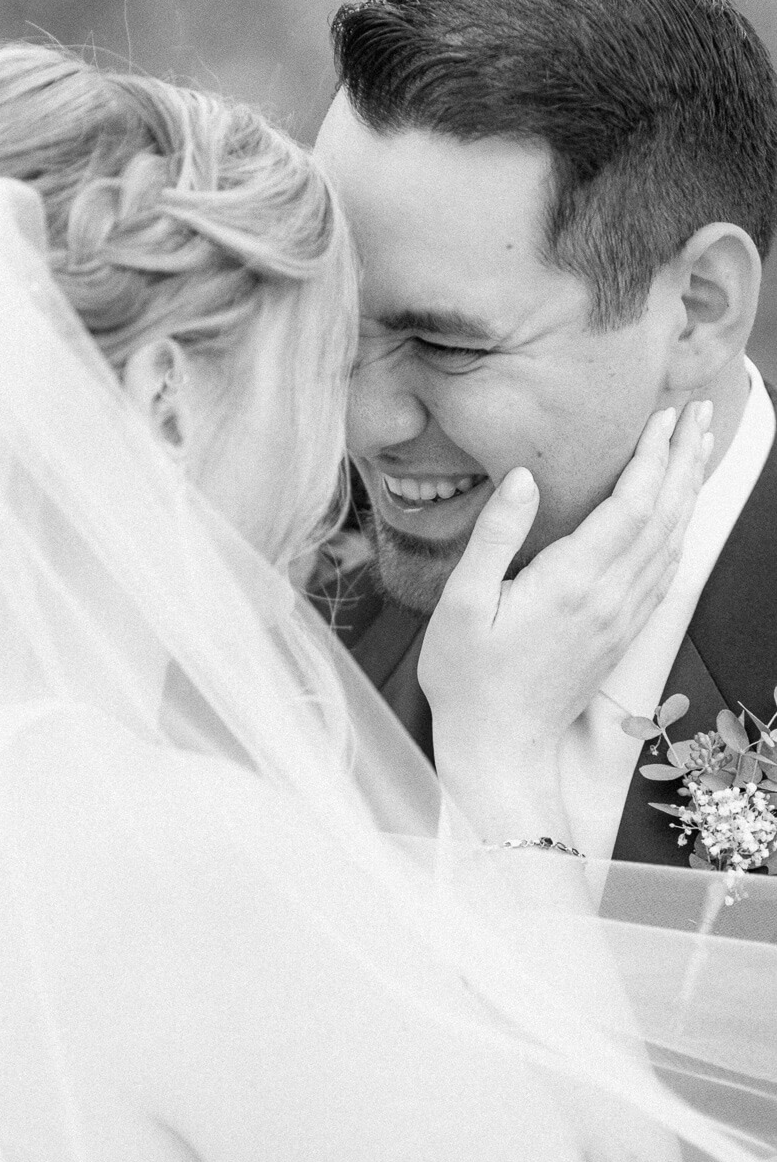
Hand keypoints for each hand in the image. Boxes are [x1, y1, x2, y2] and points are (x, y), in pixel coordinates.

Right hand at [419, 401, 712, 837]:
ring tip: (697, 450)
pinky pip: (664, 576)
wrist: (499, 748)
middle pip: (663, 517)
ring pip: (670, 543)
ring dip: (688, 491)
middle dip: (683, 460)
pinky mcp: (619, 636)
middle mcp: (609, 599)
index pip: (630, 505)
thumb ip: (496, 536)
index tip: (665, 414)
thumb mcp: (464, 603)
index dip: (652, 456)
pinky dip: (679, 535)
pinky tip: (679, 518)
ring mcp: (620, 620)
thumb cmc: (469, 677)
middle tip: (697, 413)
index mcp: (572, 583)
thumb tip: (523, 479)